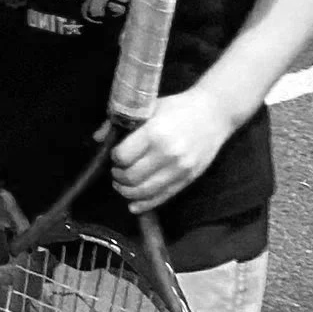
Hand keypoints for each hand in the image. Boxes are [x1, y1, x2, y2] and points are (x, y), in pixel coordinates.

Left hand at [109, 88, 240, 215]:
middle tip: (115, 171)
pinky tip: (133, 204)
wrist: (214, 114)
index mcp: (155, 133)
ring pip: (144, 192)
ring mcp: (179, 169)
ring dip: (126, 191)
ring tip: (121, 184)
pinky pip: (162, 198)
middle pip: (131, 177)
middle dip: (117, 176)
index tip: (115, 155)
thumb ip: (121, 122)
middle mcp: (167, 154)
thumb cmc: (179, 107)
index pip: (123, 156)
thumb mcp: (149, 107)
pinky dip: (144, 204)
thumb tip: (98, 139)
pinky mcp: (188, 180)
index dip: (114, 158)